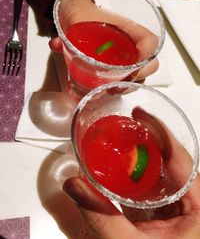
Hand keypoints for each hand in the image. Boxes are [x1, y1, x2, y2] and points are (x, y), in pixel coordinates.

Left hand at [49, 0, 159, 80]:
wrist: (77, 16)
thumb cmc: (82, 14)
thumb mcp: (76, 18)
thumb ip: (66, 28)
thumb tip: (56, 44)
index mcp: (126, 30)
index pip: (150, 41)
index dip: (147, 54)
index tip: (134, 66)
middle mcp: (130, 46)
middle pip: (149, 65)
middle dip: (136, 78)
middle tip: (118, 85)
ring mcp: (126, 58)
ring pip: (139, 76)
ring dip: (128, 86)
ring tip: (110, 90)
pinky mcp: (117, 67)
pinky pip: (126, 80)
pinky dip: (119, 87)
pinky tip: (104, 90)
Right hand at [62, 108, 199, 238]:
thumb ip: (101, 217)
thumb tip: (73, 183)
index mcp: (198, 208)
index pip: (181, 159)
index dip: (160, 132)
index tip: (140, 114)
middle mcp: (196, 202)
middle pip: (175, 160)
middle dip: (151, 140)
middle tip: (129, 126)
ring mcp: (186, 207)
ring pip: (167, 172)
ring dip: (146, 155)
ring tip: (127, 142)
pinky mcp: (174, 212)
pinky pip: (160, 185)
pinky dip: (143, 174)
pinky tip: (128, 171)